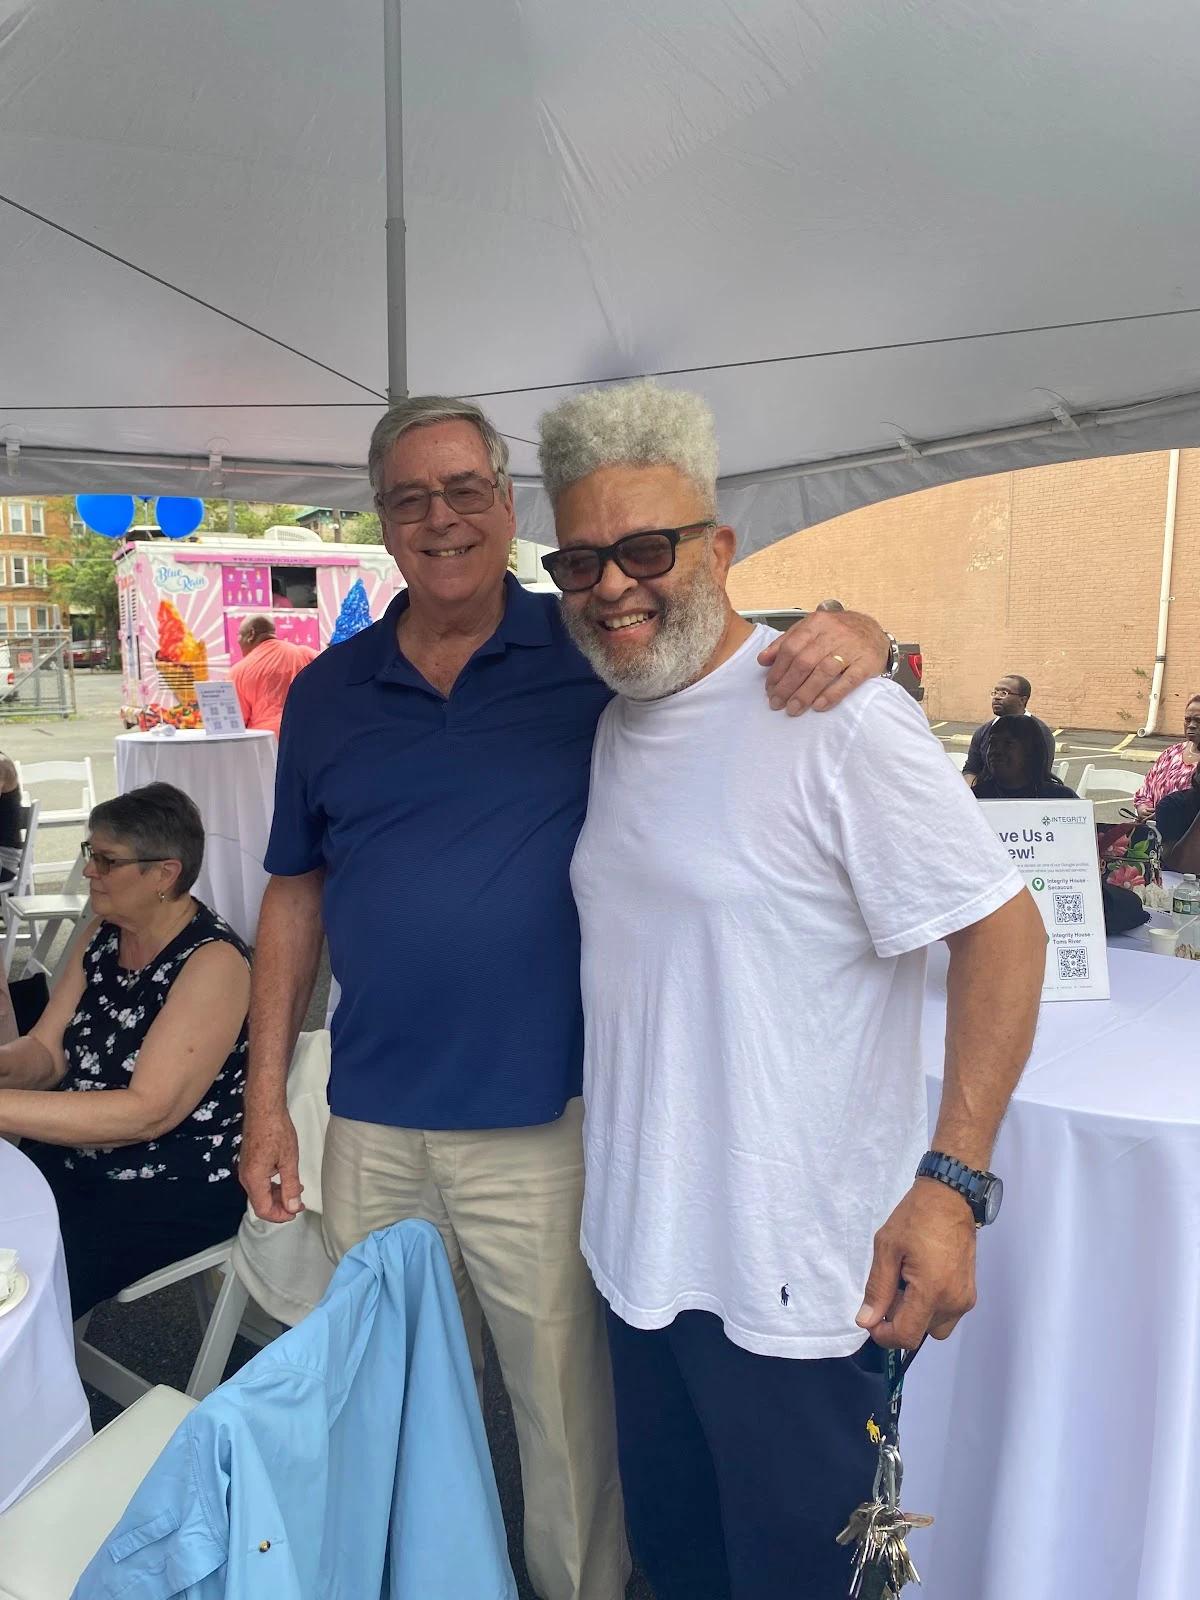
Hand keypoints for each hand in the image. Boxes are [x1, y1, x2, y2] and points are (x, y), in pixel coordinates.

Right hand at [239, 1104, 303, 1222]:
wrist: (264, 1108)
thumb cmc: (276, 1130)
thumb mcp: (289, 1160)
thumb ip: (290, 1186)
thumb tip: (292, 1206)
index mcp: (254, 1179)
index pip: (263, 1210)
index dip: (280, 1216)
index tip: (295, 1212)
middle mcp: (246, 1177)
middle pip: (261, 1203)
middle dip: (280, 1207)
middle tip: (298, 1203)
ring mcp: (246, 1169)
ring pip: (261, 1193)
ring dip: (278, 1196)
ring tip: (296, 1190)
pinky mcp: (249, 1162)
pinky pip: (259, 1182)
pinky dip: (273, 1186)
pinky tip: (286, 1180)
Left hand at [759, 609, 889, 714]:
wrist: (875, 632)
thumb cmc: (838, 633)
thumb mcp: (811, 630)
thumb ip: (786, 642)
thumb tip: (763, 660)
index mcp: (817, 623)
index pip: (791, 648)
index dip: (777, 670)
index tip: (770, 688)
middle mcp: (834, 633)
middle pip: (804, 661)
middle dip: (787, 685)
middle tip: (777, 702)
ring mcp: (852, 647)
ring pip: (824, 671)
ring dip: (805, 693)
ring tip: (793, 708)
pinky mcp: (867, 662)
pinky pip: (849, 680)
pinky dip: (832, 694)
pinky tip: (819, 706)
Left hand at [855, 1179, 977, 1348]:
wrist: (950, 1198)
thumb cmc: (915, 1218)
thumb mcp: (887, 1248)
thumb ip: (877, 1289)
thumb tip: (866, 1322)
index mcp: (932, 1293)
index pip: (906, 1337)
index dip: (884, 1336)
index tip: (872, 1318)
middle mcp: (954, 1303)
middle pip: (920, 1334)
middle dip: (899, 1320)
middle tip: (891, 1286)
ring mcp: (965, 1299)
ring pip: (934, 1327)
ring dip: (916, 1314)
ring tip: (907, 1281)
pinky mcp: (970, 1292)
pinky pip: (946, 1314)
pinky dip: (930, 1306)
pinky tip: (922, 1279)